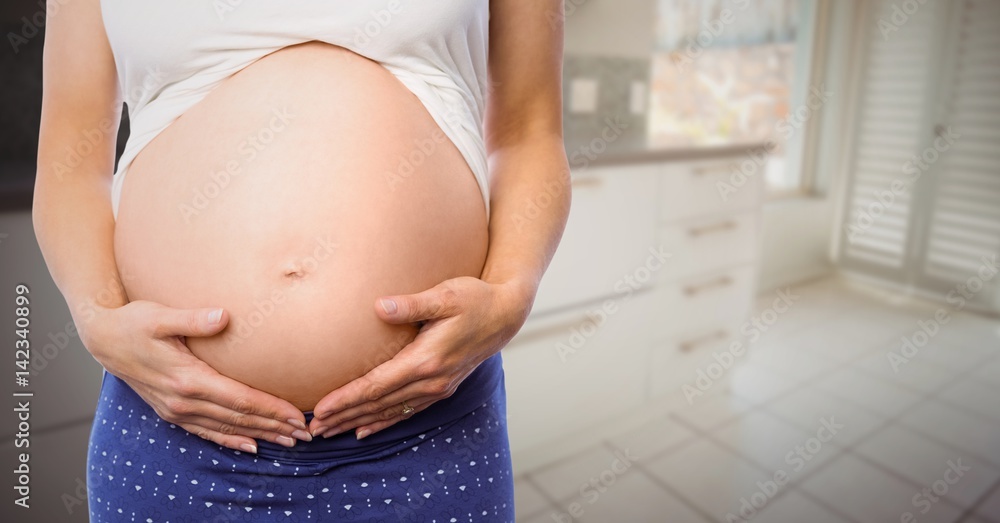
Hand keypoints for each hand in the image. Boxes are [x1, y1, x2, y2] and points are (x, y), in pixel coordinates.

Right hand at [80, 300, 310, 452]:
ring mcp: (176, 409)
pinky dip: (230, 440)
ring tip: (289, 441)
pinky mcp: (171, 411)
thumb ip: (193, 318)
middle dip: (275, 426)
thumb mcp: (161, 315)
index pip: (241, 399)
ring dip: (259, 435)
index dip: (272, 409)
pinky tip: (250, 446)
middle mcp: (183, 400)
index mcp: (187, 378)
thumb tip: (224, 316)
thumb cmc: (134, 321)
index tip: (298, 416)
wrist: (102, 338)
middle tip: (307, 434)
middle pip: (239, 418)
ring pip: (226, 428)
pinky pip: (206, 432)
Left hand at [308, 276, 531, 438]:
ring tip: (329, 432)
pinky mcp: (441, 388)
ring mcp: (437, 388)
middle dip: (343, 417)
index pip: (376, 385)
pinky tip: (364, 429)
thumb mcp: (445, 295)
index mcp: (426, 360)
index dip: (346, 399)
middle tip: (312, 428)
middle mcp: (431, 381)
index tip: (320, 409)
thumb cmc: (475, 299)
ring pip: (389, 411)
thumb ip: (412, 303)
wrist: (506, 314)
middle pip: (378, 404)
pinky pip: (406, 411)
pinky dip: (383, 421)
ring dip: (357, 422)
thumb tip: (379, 306)